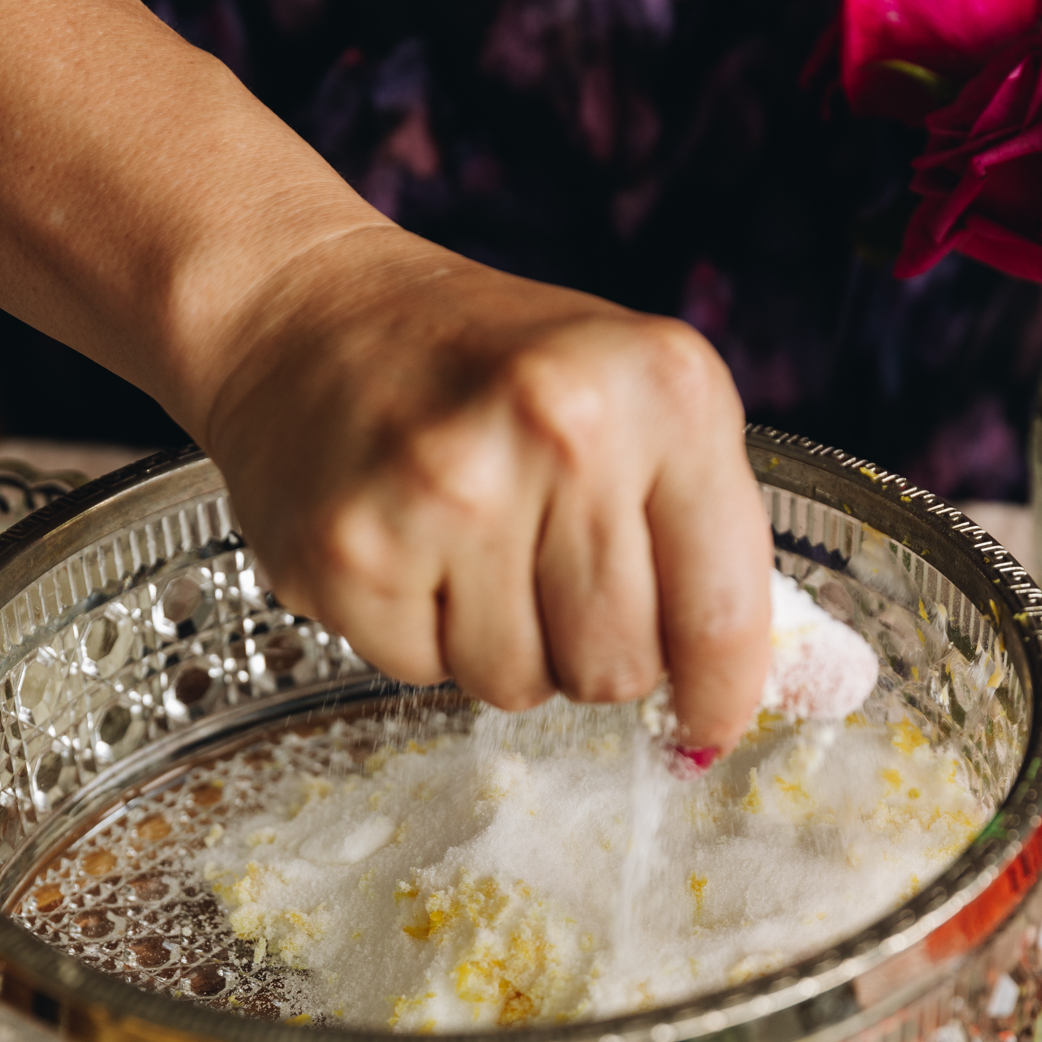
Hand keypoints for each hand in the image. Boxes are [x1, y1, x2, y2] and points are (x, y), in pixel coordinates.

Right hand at [203, 225, 771, 752]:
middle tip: (547, 577)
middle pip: (620, 667)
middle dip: (593, 654)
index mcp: (663, 388)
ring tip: (469, 549)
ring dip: (502, 646)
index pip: (723, 608)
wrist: (304, 314)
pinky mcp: (354, 551)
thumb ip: (701, 528)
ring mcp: (449, 492)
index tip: (709, 727)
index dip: (722, 693)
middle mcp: (562, 429)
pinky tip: (405, 548)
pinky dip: (418, 634)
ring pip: (519, 686)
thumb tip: (737, 693)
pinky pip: (423, 673)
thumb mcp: (632, 398)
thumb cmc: (487, 367)